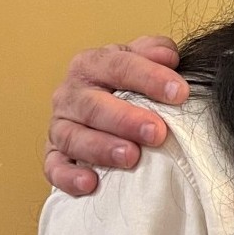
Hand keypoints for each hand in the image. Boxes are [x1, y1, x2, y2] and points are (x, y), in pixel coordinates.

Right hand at [44, 36, 186, 195]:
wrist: (101, 104)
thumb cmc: (127, 82)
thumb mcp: (141, 59)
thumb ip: (156, 51)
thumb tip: (168, 56)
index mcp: (92, 64)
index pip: (119, 66)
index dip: (150, 78)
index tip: (179, 93)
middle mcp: (71, 94)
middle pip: (94, 105)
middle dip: (126, 119)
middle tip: (157, 132)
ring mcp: (60, 125)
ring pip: (73, 137)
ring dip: (102, 148)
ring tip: (131, 157)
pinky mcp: (54, 155)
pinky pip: (54, 168)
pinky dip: (69, 177)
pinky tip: (91, 183)